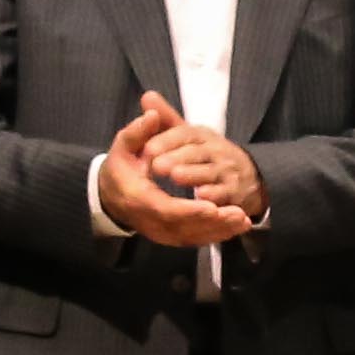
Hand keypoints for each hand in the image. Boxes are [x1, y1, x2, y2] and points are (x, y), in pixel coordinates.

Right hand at [101, 91, 256, 247]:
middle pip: (183, 227)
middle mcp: (149, 221)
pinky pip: (195, 240)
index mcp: (138, 199)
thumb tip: (152, 115)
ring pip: (192, 237)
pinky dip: (216, 235)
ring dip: (219, 230)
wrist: (111, 195)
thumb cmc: (121, 167)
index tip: (212, 206)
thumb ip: (137, 131)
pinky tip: (236, 227)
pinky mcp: (170, 236)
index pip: (165, 210)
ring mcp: (160, 232)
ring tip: (243, 220)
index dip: (190, 211)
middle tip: (238, 214)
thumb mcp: (123, 146)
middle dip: (212, 222)